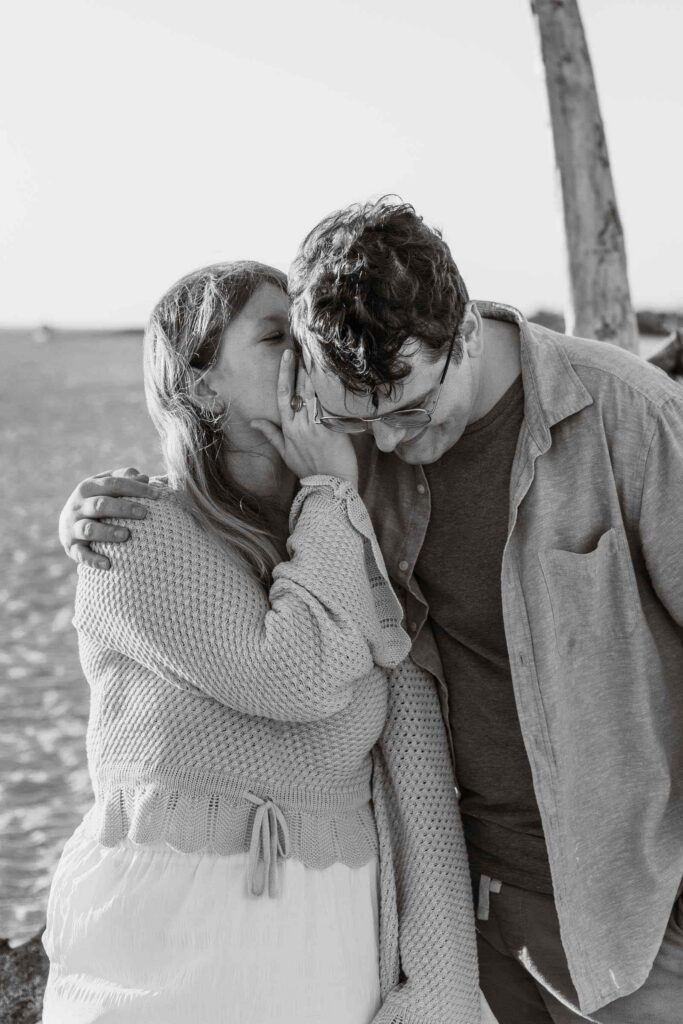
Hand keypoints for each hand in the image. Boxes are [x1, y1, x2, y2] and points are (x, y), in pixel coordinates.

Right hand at [58, 467, 161, 568]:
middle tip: (144, 513)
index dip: (135, 488)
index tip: (156, 495)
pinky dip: (93, 560)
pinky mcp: (71, 547)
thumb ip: (124, 478)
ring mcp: (72, 527)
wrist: (69, 524)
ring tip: (126, 535)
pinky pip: (81, 554)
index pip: (113, 484)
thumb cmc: (99, 501)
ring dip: (107, 532)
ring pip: (89, 529)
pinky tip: (108, 564)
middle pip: (101, 505)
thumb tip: (144, 478)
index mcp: (89, 487)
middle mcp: (78, 506)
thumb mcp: (107, 486)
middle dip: (123, 508)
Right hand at [251, 350, 357, 488]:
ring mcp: (317, 427)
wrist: (330, 486)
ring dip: (316, 374)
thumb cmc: (309, 470)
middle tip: (307, 345)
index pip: (284, 395)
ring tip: (318, 355)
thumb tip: (253, 422)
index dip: (285, 373)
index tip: (288, 355)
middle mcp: (300, 425)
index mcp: (288, 429)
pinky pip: (330, 406)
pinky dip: (330, 392)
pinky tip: (333, 377)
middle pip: (300, 389)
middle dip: (302, 367)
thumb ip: (271, 434)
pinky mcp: (333, 430)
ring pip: (315, 395)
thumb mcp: (285, 453)